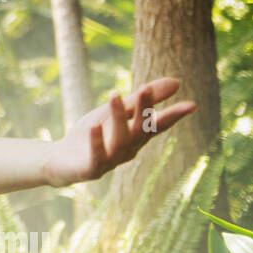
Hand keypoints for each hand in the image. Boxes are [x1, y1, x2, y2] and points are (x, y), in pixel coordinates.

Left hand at [42, 78, 197, 186]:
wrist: (60, 159)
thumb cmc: (93, 134)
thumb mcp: (116, 112)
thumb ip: (141, 100)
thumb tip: (177, 82)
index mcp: (136, 137)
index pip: (158, 125)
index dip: (174, 116)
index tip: (192, 104)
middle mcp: (129, 150)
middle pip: (140, 129)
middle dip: (144, 109)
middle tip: (146, 88)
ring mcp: (111, 161)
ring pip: (119, 140)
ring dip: (118, 117)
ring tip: (114, 95)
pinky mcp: (91, 169)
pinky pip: (97, 156)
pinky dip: (97, 142)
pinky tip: (94, 127)